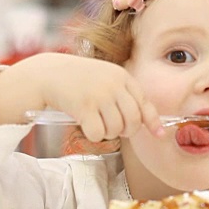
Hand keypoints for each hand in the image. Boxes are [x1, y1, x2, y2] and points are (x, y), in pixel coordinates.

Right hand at [0, 53, 164, 141]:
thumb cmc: (79, 80)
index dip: (152, 121)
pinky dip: (93, 135)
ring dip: (107, 133)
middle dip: (126, 130)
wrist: (49, 73)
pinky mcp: (84, 107)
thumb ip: (125, 96)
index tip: (159, 134)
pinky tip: (85, 125)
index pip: (144, 103)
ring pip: (116, 129)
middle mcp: (114, 84)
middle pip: (133, 120)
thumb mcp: (106, 79)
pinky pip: (99, 134)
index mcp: (122, 76)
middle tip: (115, 128)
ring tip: (96, 122)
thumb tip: (147, 123)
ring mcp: (99, 95)